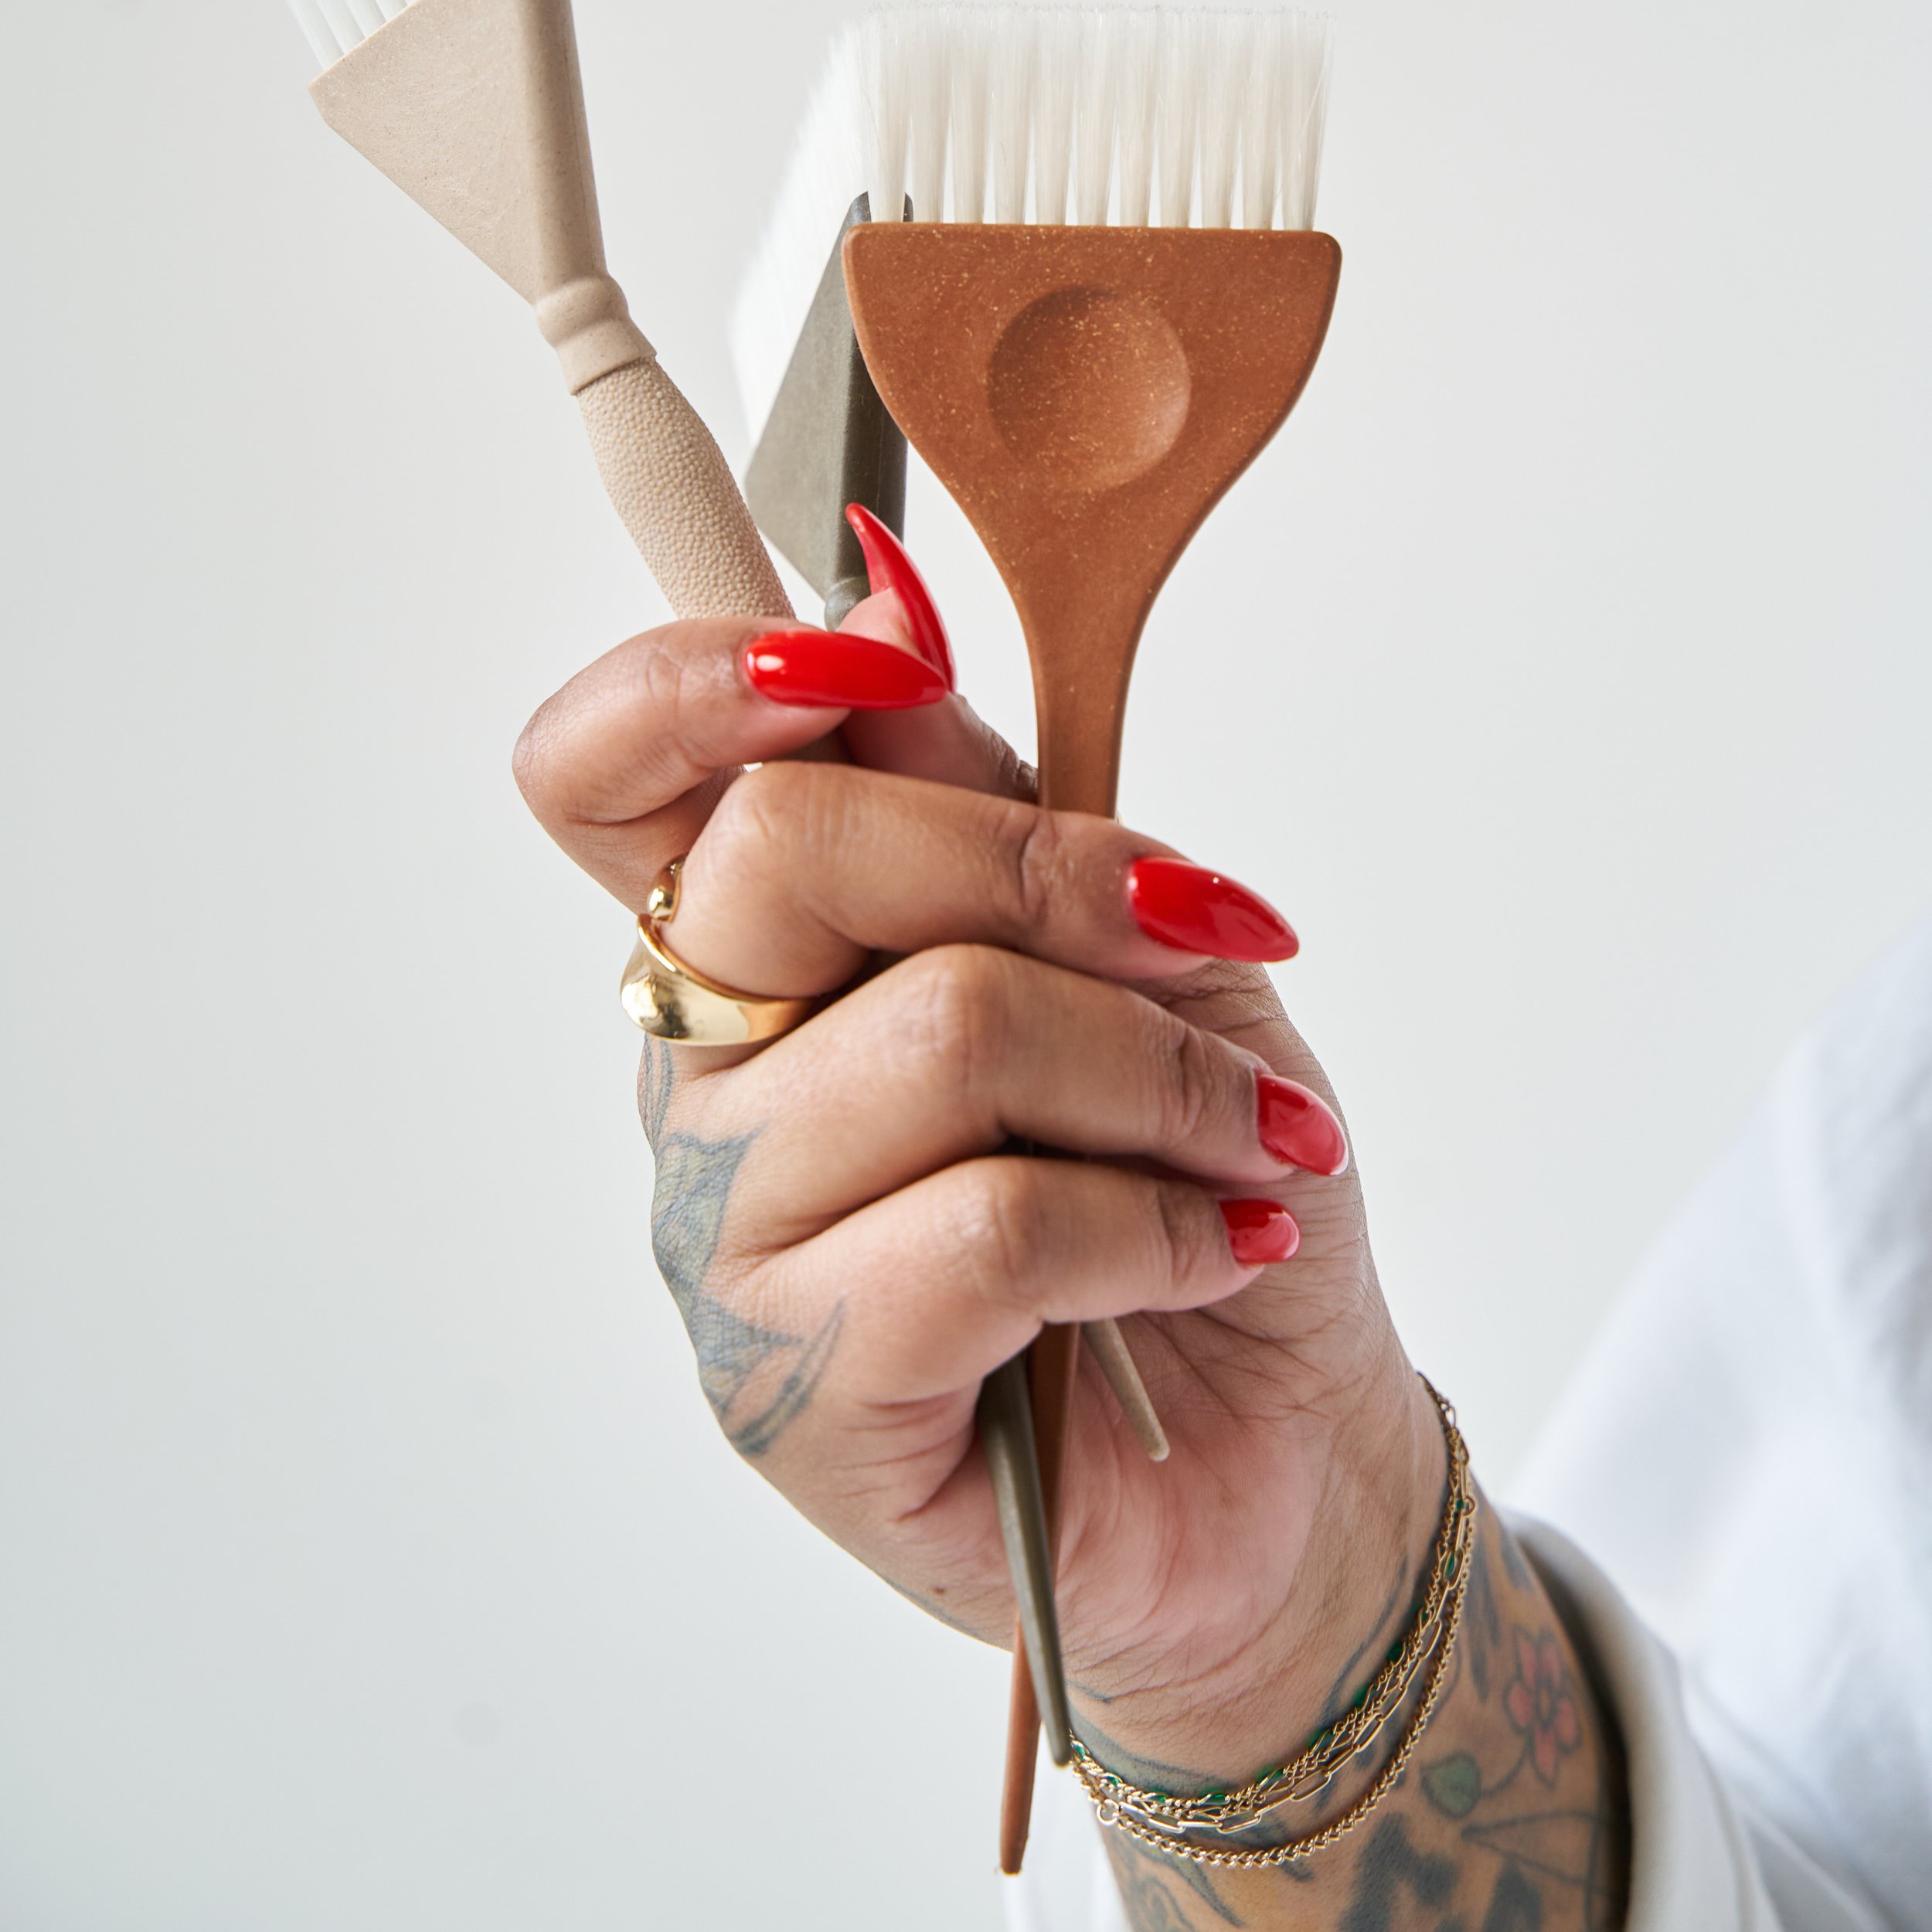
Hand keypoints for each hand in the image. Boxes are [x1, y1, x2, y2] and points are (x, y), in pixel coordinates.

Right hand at [512, 565, 1439, 1784]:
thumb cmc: (1198, 1174)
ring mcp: (732, 1237)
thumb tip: (878, 600)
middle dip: (1046, 864)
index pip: (601, 770)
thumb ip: (981, 792)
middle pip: (782, 850)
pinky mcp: (802, 1390)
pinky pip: (985, 1232)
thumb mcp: (1130, 940)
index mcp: (757, 942)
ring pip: (940, 1035)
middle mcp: (704, 1075)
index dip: (696, 675)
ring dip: (1158, 1074)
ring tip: (1251, 1142)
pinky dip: (1154, 1222)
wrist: (1291, 1445)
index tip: (888, 661)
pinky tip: (1218, 1248)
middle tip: (1200, 938)